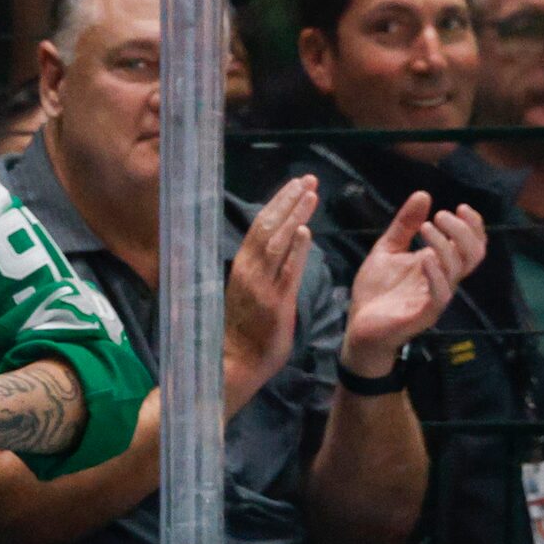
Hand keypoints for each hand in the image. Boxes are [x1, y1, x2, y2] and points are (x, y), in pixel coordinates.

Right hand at [222, 175, 315, 412]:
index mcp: (242, 268)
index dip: (279, 204)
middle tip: (308, 179)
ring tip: (310, 194)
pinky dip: (294, 250)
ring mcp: (259, 287)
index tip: (297, 185)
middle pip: (267, 227)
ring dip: (293, 216)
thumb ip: (274, 268)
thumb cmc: (245, 333)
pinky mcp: (274, 304)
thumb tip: (293, 238)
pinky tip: (305, 231)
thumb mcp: (256, 294)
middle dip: (288, 201)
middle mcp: (248, 272)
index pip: (261, 228)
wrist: (233, 365)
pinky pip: (285, 271)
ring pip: (275, 242)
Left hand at [342, 191, 486, 370]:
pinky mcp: (424, 314)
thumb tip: (424, 194)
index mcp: (439, 265)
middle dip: (463, 232)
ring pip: (457, 271)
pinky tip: (425, 257)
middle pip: (473, 255)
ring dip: (445, 245)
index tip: (460, 206)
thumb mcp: (387, 249)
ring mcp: (436, 298)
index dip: (473, 226)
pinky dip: (436, 273)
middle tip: (442, 215)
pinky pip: (440, 294)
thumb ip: (404, 225)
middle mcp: (444, 280)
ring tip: (427, 227)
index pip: (471, 244)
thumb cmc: (377, 290)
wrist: (358, 326)